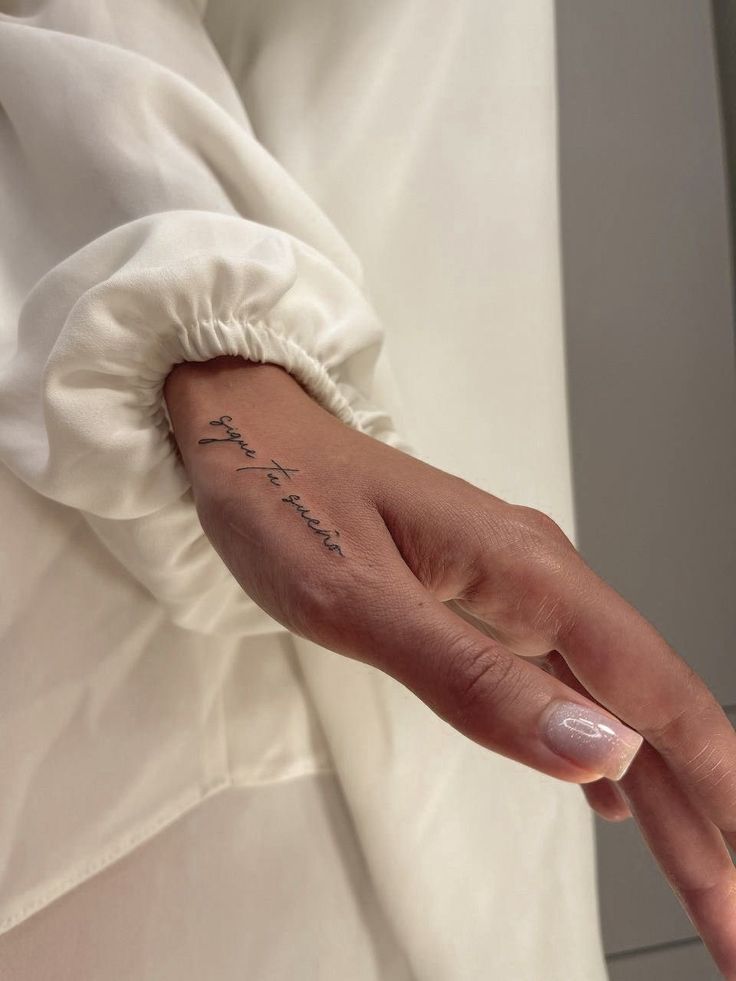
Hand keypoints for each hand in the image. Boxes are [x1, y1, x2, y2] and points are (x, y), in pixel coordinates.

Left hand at [165, 356, 735, 976]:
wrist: (250, 438)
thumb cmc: (285, 501)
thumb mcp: (359, 600)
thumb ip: (472, 678)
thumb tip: (599, 754)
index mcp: (529, 573)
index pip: (658, 691)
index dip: (718, 790)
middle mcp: (542, 580)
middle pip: (650, 707)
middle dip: (703, 817)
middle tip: (730, 925)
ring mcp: (516, 591)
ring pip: (611, 702)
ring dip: (662, 794)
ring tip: (697, 875)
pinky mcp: (485, 603)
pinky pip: (567, 685)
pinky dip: (602, 752)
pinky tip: (614, 795)